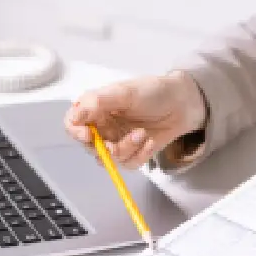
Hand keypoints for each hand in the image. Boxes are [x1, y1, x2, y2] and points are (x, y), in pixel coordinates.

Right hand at [64, 71, 206, 168]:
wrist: (183, 104)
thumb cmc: (154, 92)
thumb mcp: (125, 92)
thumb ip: (98, 102)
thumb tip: (76, 115)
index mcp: (96, 108)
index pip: (73, 124)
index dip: (75, 132)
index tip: (87, 135)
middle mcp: (104, 126)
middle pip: (89, 147)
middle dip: (104, 148)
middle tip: (116, 144)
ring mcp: (117, 140)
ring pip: (109, 159)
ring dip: (126, 150)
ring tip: (142, 135)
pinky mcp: (133, 152)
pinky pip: (128, 163)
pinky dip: (140, 154)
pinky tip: (149, 141)